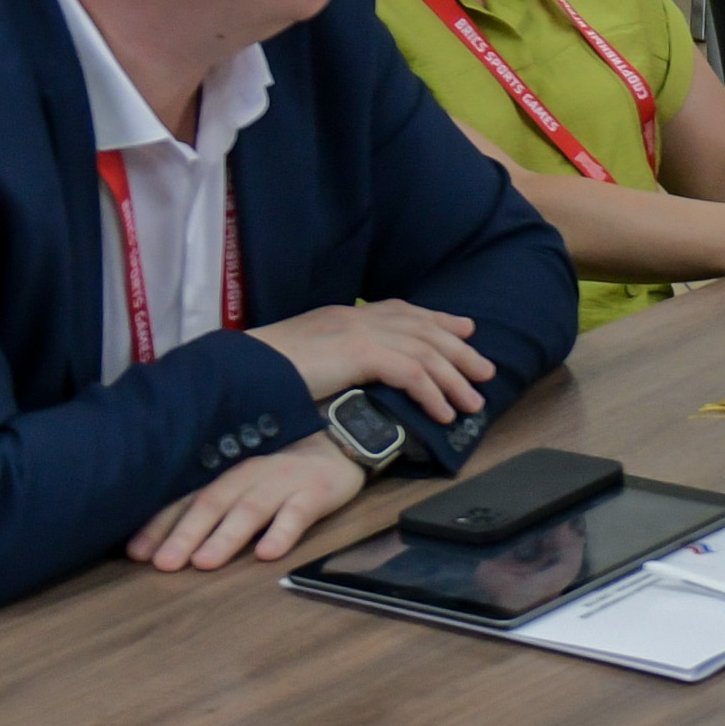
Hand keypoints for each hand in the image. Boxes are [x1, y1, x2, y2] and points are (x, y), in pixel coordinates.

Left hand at [126, 440, 367, 573]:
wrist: (343, 442)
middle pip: (212, 504)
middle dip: (185, 534)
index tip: (136, 552)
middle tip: (164, 564)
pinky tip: (268, 553)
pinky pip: (298, 513)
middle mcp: (250, 477)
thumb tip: (167, 539)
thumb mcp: (247, 482)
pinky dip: (282, 532)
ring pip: (250, 510)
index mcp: (228, 476)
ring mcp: (283, 483)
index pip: (187, 500)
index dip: (161, 525)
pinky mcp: (316, 492)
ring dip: (226, 536)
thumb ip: (216, 504)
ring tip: (205, 562)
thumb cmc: (286, 471)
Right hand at [247, 300, 492, 425]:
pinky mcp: (360, 352)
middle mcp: (357, 317)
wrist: (238, 369)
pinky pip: (412, 373)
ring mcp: (359, 332)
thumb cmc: (262, 371)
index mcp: (344, 315)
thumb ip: (334, 359)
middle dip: (460, 351)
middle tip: (486, 371)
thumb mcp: (305, 358)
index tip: (464, 329)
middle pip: (425, 329)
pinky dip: (432, 394)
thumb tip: (354, 376)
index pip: (402, 311)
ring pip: (426, 353)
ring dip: (454, 380)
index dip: (437, 320)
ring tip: (473, 404)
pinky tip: (443, 414)